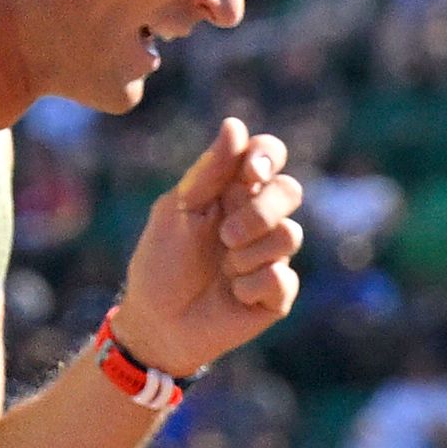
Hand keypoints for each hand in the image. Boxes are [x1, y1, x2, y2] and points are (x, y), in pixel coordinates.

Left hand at [115, 117, 305, 381]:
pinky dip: (251, 285)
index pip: (269, 155)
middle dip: (261, 211)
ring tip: (223, 268)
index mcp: (234, 192)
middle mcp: (259, 219)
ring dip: (249, 253)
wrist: (156, 323)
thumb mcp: (175, 212)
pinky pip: (282, 278)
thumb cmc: (161, 263)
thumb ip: (207, 172)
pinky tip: (232, 293)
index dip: (268, 156)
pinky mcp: (277, 292)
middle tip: (226, 234)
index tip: (251, 172)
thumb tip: (235, 125)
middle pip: (290, 190)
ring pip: (290, 235)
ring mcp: (271, 255)